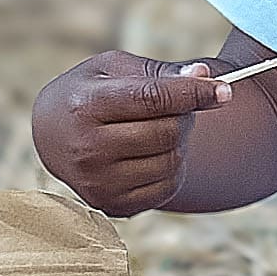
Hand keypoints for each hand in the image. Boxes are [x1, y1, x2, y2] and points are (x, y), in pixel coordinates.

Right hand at [30, 49, 219, 217]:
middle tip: (172, 106)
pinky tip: (150, 153)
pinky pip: (168, 187)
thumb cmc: (89, 93)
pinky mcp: (112, 205)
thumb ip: (159, 73)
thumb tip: (203, 75)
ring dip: (177, 141)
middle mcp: (87, 149)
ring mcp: (98, 183)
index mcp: (85, 106)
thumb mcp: (113, 69)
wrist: (51, 136)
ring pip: (171, 160)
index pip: (151, 99)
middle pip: (166, 132)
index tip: (225, 90)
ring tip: (156, 128)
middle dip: (182, 115)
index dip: (193, 93)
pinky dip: (171, 166)